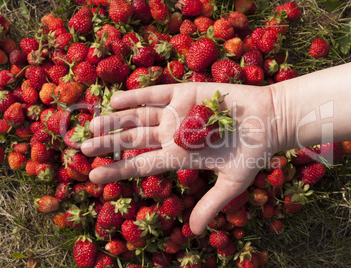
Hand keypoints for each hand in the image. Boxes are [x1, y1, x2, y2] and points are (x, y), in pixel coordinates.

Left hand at [81, 82, 280, 234]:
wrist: (269, 120)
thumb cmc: (252, 152)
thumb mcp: (232, 182)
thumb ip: (211, 204)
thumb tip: (194, 232)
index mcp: (180, 156)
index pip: (141, 165)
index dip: (117, 169)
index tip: (92, 176)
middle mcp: (172, 134)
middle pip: (133, 139)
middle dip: (108, 143)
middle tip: (82, 146)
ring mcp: (176, 113)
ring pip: (138, 116)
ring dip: (115, 120)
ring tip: (92, 124)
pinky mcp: (184, 93)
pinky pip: (154, 94)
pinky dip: (135, 96)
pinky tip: (115, 100)